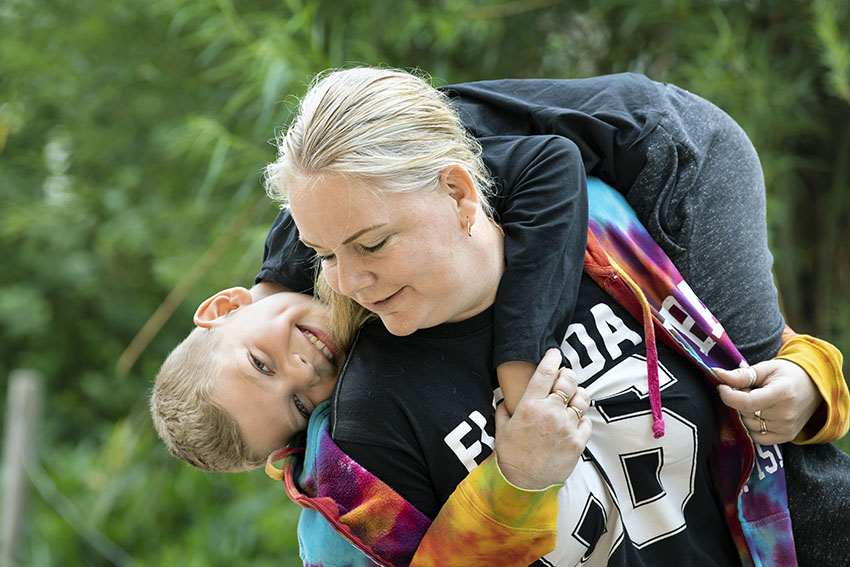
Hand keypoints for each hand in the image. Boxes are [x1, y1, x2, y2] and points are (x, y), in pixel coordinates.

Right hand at [494, 349, 591, 489]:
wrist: (523, 484)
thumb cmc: (511, 455)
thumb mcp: (501, 428)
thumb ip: (504, 409)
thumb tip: (505, 399)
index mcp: (530, 406)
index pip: (545, 372)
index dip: (551, 358)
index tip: (554, 353)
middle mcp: (550, 412)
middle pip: (568, 380)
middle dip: (567, 374)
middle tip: (564, 377)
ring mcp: (566, 427)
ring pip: (582, 398)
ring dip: (577, 394)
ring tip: (572, 398)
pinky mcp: (578, 442)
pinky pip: (587, 421)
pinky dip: (581, 418)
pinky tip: (573, 421)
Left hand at [715, 359, 820, 443]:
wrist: (813, 387)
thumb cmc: (787, 375)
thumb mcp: (765, 369)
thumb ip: (741, 375)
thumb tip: (717, 374)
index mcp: (781, 394)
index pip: (747, 403)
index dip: (728, 396)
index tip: (722, 387)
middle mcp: (785, 415)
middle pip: (745, 413)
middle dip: (739, 400)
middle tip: (749, 390)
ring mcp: (786, 429)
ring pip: (748, 425)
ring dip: (745, 413)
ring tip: (758, 400)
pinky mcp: (785, 437)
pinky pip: (756, 437)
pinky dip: (751, 426)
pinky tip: (758, 414)